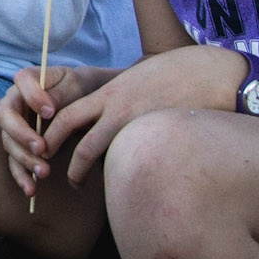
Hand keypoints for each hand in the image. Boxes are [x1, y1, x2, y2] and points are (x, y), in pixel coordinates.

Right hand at [0, 65, 104, 196]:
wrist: (85, 101)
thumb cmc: (80, 89)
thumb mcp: (77, 85)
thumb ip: (62, 92)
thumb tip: (48, 109)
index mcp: (28, 80)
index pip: (21, 81)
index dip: (32, 97)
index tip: (51, 112)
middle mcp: (15, 101)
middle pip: (5, 116)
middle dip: (21, 134)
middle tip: (41, 148)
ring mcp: (14, 125)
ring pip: (9, 142)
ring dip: (24, 159)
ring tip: (45, 173)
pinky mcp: (20, 145)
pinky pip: (14, 161)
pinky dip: (21, 176)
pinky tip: (31, 190)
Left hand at [42, 45, 246, 186]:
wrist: (211, 74)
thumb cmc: (178, 77)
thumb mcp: (141, 82)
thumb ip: (123, 101)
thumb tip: (112, 121)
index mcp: (111, 91)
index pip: (69, 112)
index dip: (54, 131)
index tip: (48, 146)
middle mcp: (115, 105)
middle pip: (72, 132)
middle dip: (57, 153)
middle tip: (52, 170)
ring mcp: (132, 120)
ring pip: (92, 149)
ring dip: (79, 170)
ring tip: (76, 183)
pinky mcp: (150, 134)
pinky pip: (124, 158)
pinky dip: (115, 173)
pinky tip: (116, 184)